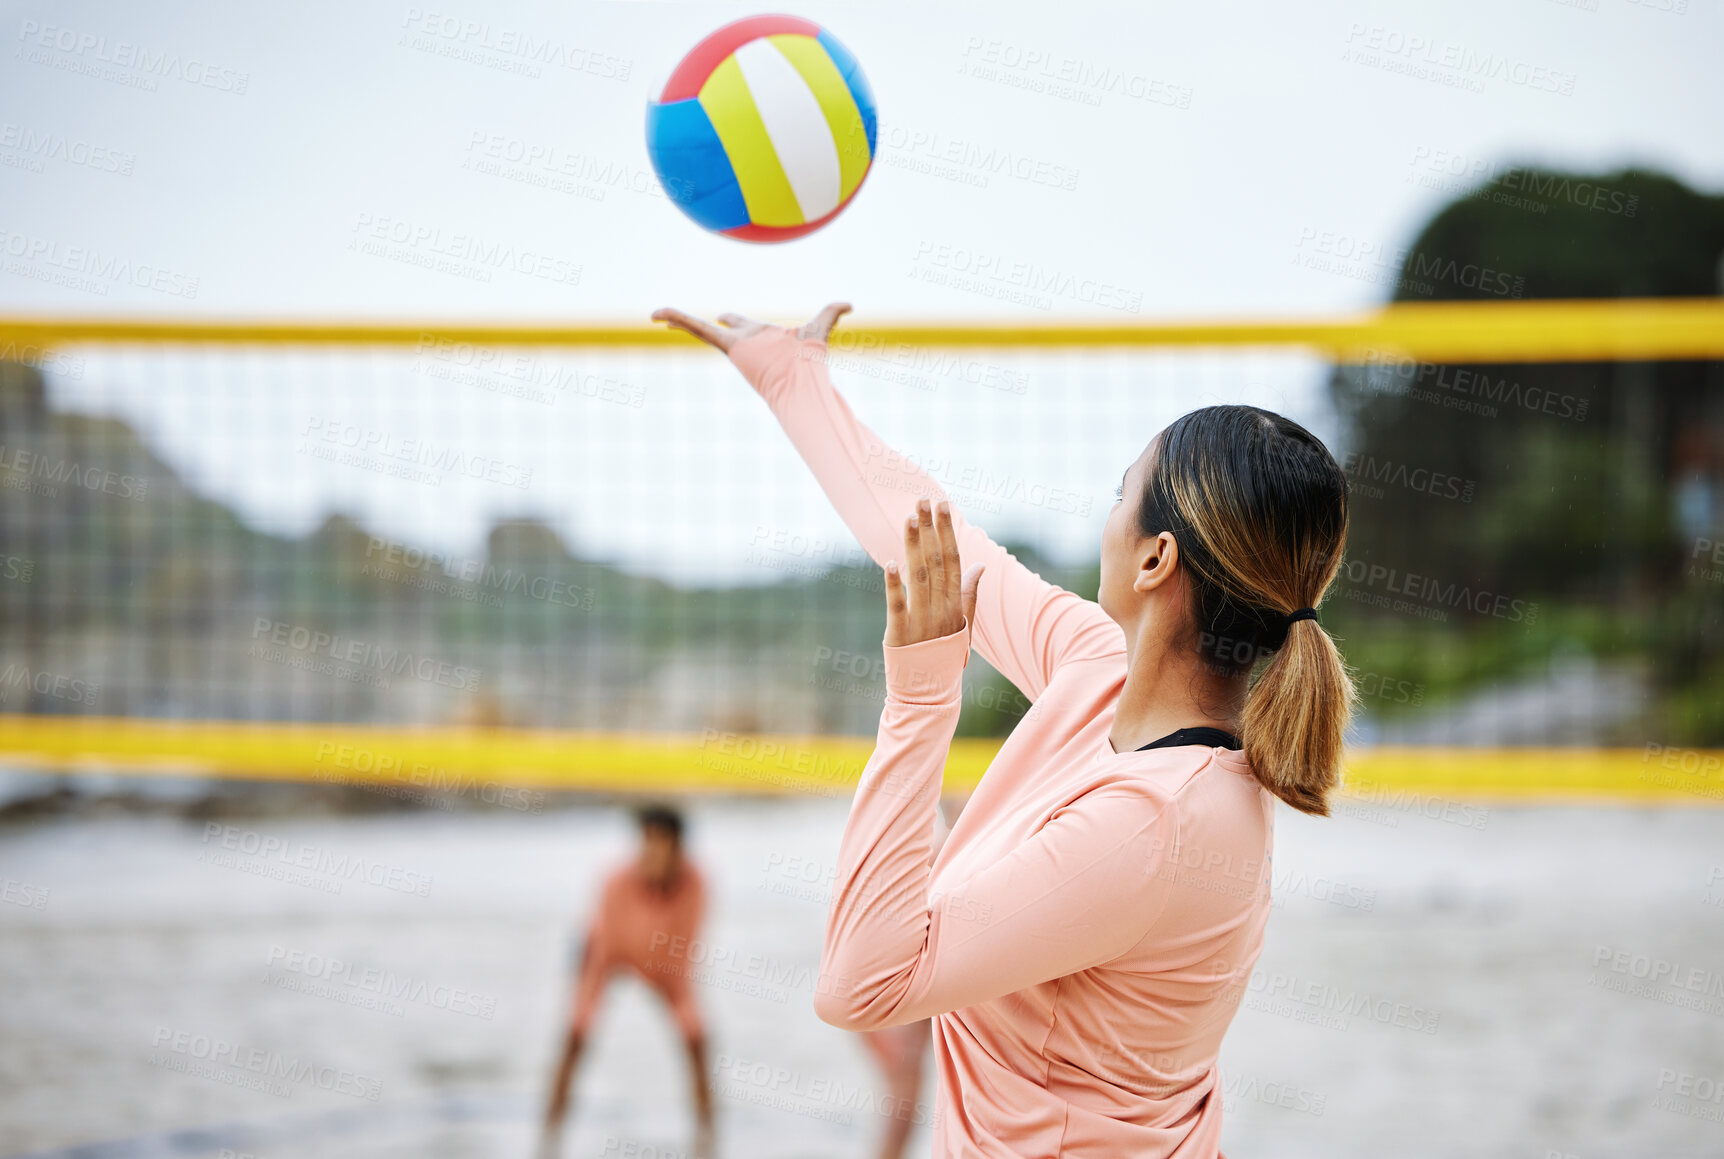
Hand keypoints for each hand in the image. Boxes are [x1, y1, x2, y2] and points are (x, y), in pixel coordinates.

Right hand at [649, 301, 851, 353]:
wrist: (802, 377)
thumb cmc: (810, 359)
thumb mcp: (821, 327)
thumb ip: (833, 313)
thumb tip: (850, 303)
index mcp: (760, 337)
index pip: (742, 325)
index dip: (733, 320)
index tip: (723, 317)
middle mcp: (744, 342)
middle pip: (719, 328)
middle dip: (706, 324)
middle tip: (685, 321)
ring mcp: (733, 344)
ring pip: (700, 328)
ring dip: (677, 320)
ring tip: (656, 315)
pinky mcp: (726, 345)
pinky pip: (697, 329)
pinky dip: (677, 319)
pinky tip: (657, 314)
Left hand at [884, 498, 982, 647]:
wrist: (929, 694)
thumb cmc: (945, 657)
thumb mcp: (964, 626)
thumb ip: (970, 594)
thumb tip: (982, 565)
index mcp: (956, 605)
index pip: (953, 560)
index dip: (947, 531)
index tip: (942, 505)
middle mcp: (941, 610)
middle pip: (936, 562)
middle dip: (930, 529)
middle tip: (922, 500)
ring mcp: (921, 622)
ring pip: (918, 577)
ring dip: (913, 545)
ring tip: (908, 518)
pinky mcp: (899, 635)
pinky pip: (897, 606)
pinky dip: (894, 585)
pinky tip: (891, 563)